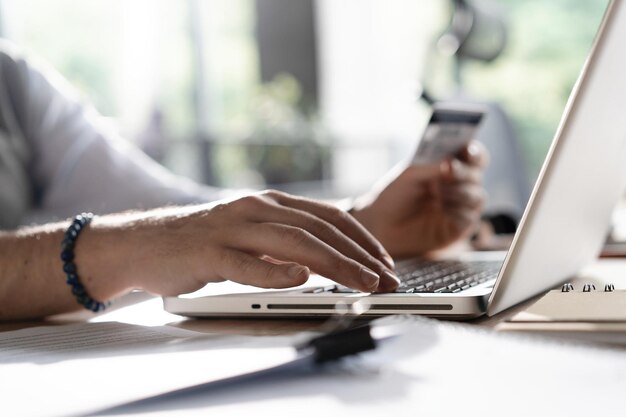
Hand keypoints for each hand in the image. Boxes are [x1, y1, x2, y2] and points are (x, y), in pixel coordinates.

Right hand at [100, 191, 399, 295]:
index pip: (329, 217)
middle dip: (359, 256)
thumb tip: (330, 259)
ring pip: (292, 244)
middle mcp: (256, 209)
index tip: (385, 262)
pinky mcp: (208, 253)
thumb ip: (286, 241)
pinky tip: (299, 280)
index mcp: (271, 204)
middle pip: (318, 230)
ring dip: (333, 264)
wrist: (145, 243)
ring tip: (361, 282)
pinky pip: (245, 263)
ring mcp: (232, 229)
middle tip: (386, 279)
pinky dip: (274, 271)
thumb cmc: (205, 243)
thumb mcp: (252, 234)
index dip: (362, 239)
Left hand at [350, 141, 487, 257]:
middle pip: (477, 176)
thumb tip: (452, 163)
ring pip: (478, 197)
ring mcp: (461, 207)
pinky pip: (470, 218)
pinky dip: (456, 212)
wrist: (382, 223)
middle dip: (464, 173)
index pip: (474, 156)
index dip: (475, 153)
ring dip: (459, 193)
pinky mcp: (458, 228)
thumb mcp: (410, 174)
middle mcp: (459, 186)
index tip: (467, 151)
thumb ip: (432, 166)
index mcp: (450, 167)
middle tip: (448, 172)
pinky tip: (439, 210)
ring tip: (436, 194)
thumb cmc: (395, 194)